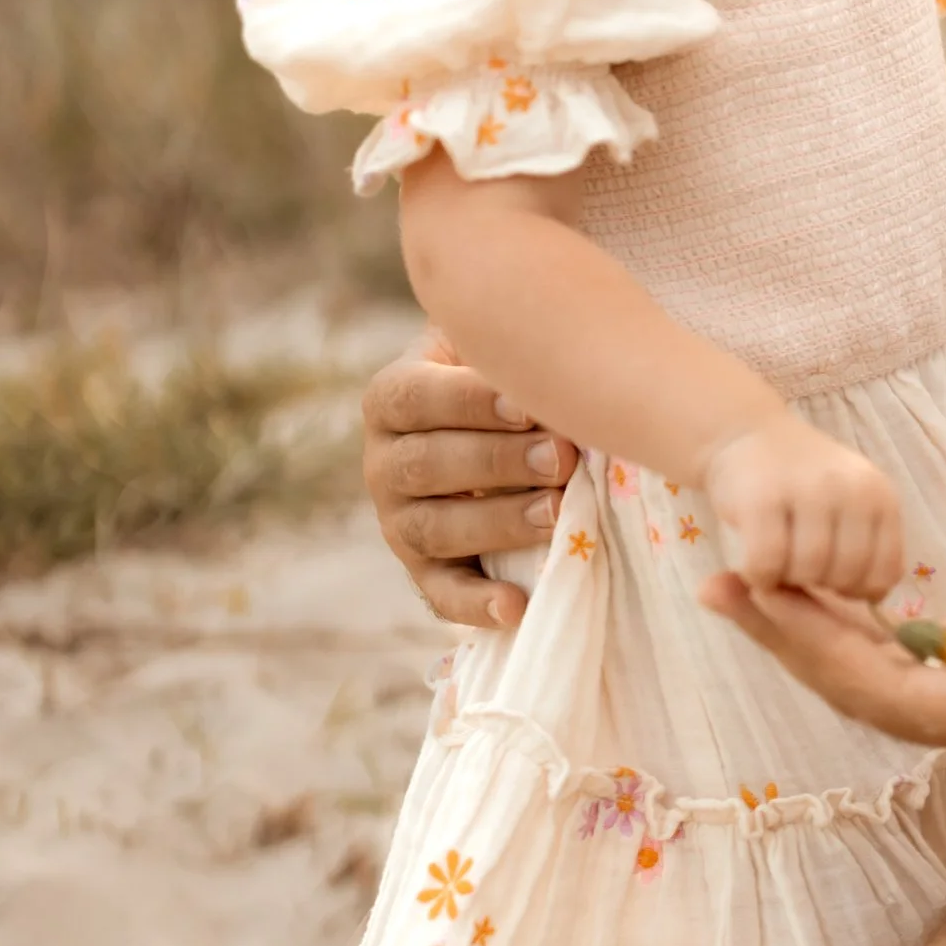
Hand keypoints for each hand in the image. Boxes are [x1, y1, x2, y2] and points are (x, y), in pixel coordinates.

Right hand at [363, 333, 578, 630]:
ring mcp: (399, 520)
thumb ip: (505, 341)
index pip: (416, 398)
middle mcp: (383, 461)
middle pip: (427, 465)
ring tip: (556, 514)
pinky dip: (475, 603)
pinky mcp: (423, 570)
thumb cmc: (506, 376)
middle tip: (562, 458)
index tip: (529, 405)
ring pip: (436, 527)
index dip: (469, 403)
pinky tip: (516, 605)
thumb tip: (548, 342)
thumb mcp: (493, 346)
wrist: (497, 431)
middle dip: (498, 462)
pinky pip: (441, 592)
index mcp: (392, 398)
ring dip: (498, 523)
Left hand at [697, 574, 945, 769]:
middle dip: (786, 638)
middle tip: (712, 583)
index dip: (818, 653)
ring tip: (740, 577)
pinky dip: (857, 615)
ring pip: (874, 666)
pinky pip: (907, 646)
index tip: (760, 606)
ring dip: (808, 627)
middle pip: (859, 684)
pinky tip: (817, 583)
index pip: (887, 695)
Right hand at [701, 415, 906, 594]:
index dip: (858, 590)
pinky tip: (754, 565)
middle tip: (799, 569)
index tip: (834, 581)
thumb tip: (872, 601)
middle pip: (845, 576)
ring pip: (808, 571)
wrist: (748, 433)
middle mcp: (851, 490)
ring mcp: (807, 490)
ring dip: (788, 580)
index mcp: (880, 496)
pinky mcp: (761, 499)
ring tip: (778, 563)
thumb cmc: (803, 482)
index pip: (885, 573)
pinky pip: (767, 563)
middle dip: (820, 586)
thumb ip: (868, 546)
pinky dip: (759, 576)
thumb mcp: (851, 503)